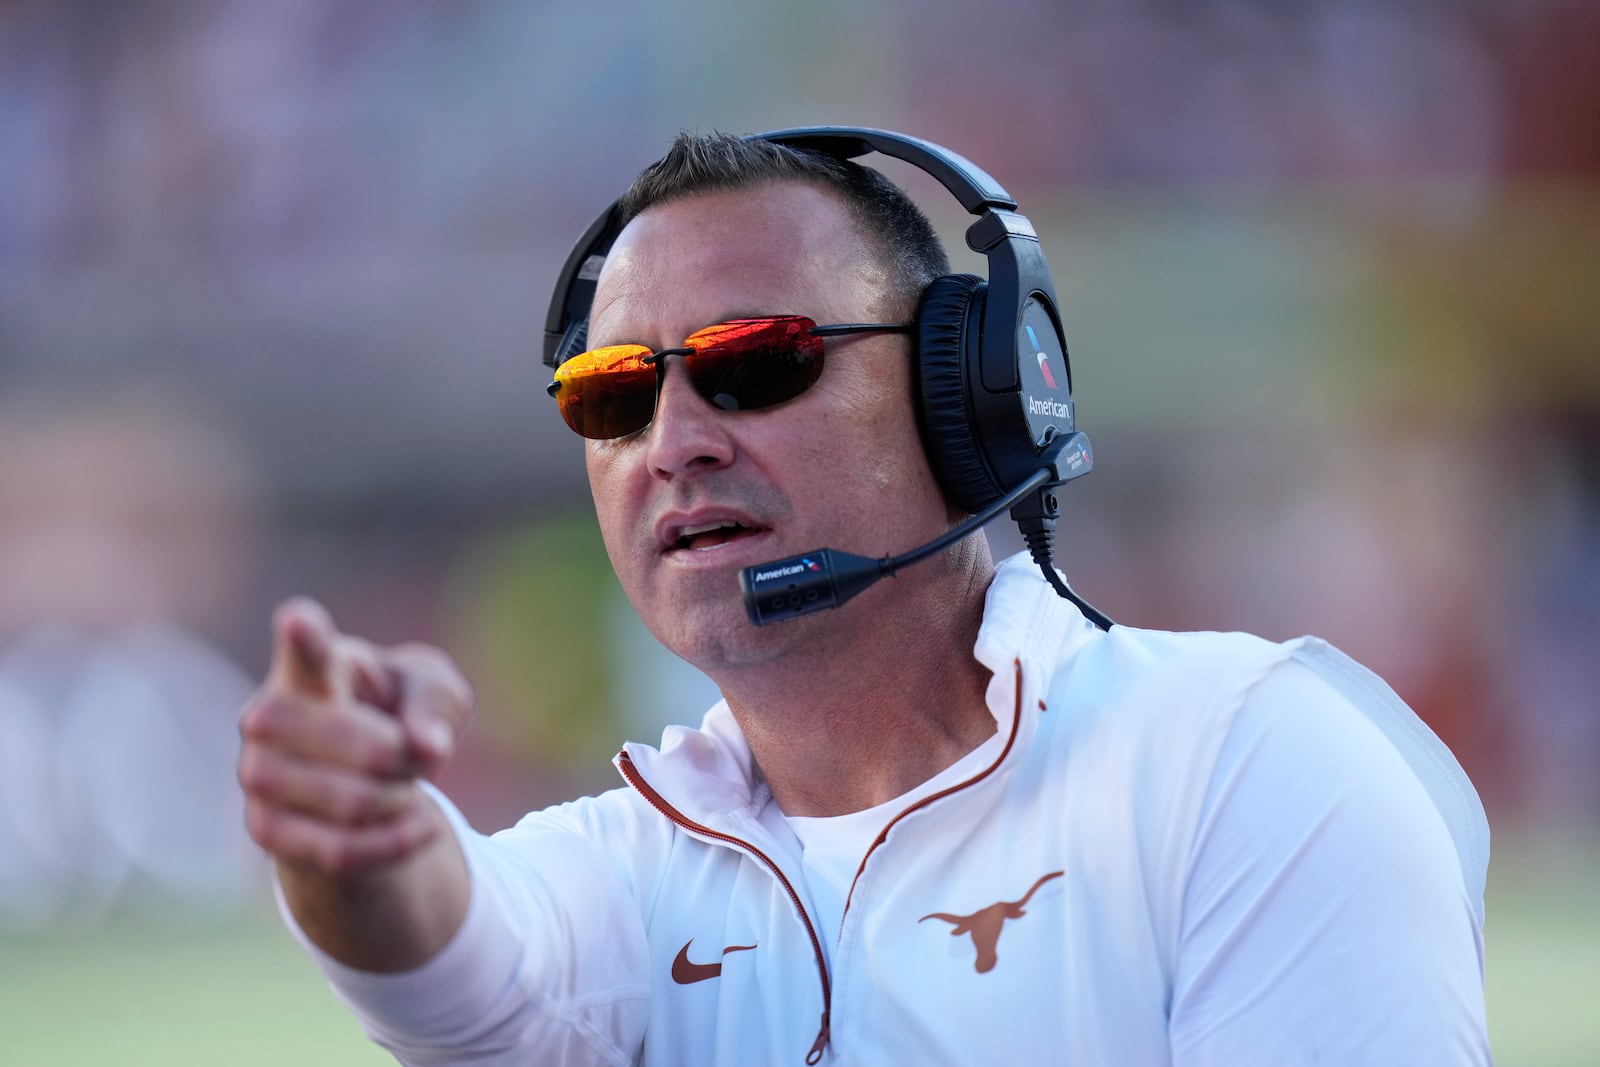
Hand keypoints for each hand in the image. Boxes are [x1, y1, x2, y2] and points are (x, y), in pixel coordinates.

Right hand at [238, 597, 474, 876]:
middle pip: (370, 750)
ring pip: (357, 804)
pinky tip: (417, 829)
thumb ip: (435, 705)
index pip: (306, 651)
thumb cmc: (396, 713)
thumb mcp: (434, 693)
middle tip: (411, 756)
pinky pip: (343, 851)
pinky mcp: (263, 830)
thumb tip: (426, 747)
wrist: (360, 781)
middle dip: (409, 761)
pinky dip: (394, 843)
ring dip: (401, 802)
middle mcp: (268, 716)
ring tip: (403, 789)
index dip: (305, 637)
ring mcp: (257, 774)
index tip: (300, 620)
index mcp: (311, 667)